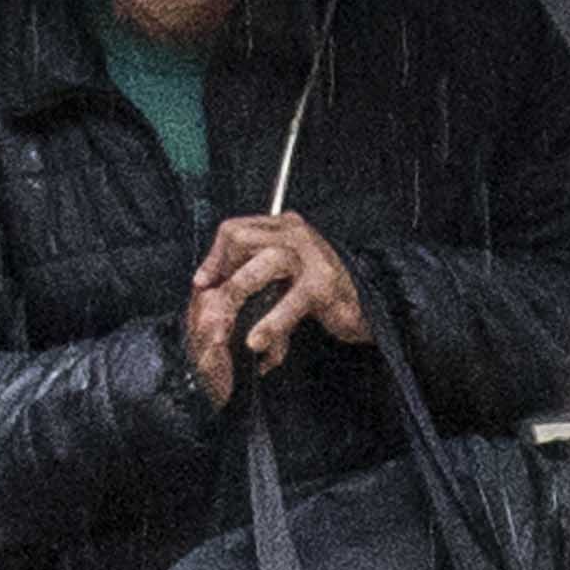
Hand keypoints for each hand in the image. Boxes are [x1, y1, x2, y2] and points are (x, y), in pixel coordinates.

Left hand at [186, 213, 370, 403]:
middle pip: (242, 239)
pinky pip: (290, 301)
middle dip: (222, 274)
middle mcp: (296, 233)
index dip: (214, 257)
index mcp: (282, 227)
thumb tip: (210, 282)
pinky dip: (271, 323)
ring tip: (228, 325)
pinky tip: (257, 342)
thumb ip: (251, 271)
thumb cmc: (320, 296)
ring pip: (265, 263)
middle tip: (212, 306)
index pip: (235, 230)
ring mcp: (312, 256)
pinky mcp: (324, 285)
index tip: (202, 283)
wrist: (367, 308)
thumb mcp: (281, 277)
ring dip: (240, 293)